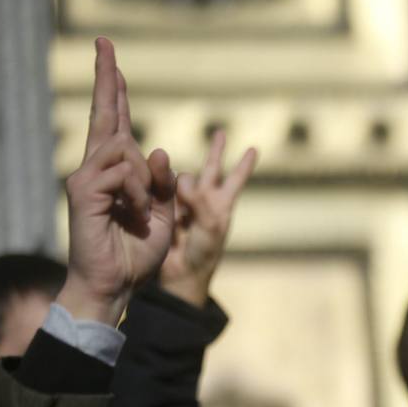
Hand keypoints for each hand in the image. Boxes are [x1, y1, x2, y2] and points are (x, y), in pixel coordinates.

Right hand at [57, 37, 176, 325]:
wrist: (117, 283)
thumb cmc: (138, 251)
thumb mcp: (164, 214)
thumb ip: (164, 183)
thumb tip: (158, 147)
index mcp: (119, 170)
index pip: (117, 122)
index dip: (115, 89)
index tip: (109, 56)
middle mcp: (99, 167)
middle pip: (105, 114)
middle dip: (107, 78)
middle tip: (104, 42)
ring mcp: (87, 176)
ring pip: (126, 148)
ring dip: (145, 182)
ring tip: (141, 211)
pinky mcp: (83, 189)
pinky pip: (123, 171)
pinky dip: (137, 193)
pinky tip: (133, 214)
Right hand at [160, 130, 257, 306]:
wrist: (181, 274)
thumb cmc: (203, 254)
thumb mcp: (210, 229)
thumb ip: (201, 202)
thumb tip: (185, 178)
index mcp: (221, 205)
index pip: (235, 179)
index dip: (244, 165)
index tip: (255, 149)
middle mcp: (205, 201)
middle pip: (212, 169)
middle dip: (217, 151)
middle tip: (221, 132)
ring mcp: (184, 203)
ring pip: (181, 177)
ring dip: (178, 174)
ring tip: (178, 186)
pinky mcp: (163, 207)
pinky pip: (161, 188)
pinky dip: (158, 183)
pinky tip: (152, 182)